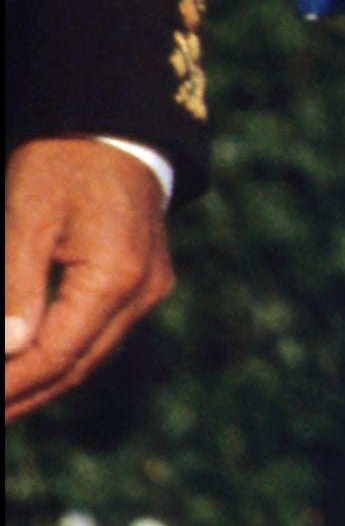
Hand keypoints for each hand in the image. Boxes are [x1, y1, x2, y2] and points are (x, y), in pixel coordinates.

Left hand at [5, 140, 173, 420]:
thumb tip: (8, 352)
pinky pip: (101, 333)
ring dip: (45, 382)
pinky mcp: (146, 282)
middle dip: (27, 396)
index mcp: (116, 276)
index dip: (11, 385)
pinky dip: (65, 354)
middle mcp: (143, 293)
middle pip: (78, 366)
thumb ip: (16, 285)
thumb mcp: (28, 214)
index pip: (57, 353)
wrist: (115, 123)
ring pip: (92, 356)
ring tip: (4, 402)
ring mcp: (150, 289)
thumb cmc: (64, 159)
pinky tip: (34, 364)